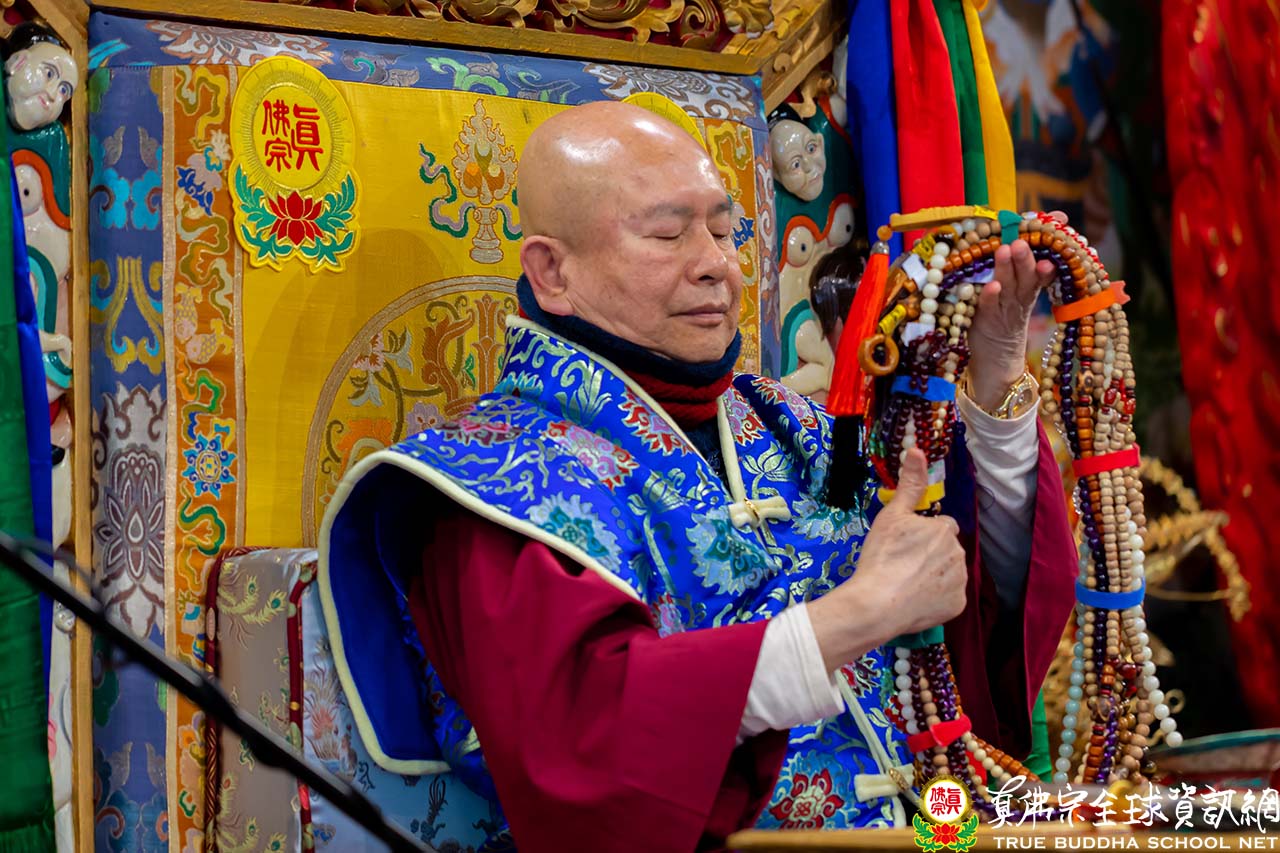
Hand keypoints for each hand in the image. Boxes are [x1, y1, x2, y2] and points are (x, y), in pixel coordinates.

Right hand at [808, 449, 967, 670]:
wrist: (877, 604)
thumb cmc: (882, 556)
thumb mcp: (892, 516)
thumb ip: (909, 484)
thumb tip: (917, 449)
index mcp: (944, 529)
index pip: (940, 526)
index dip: (922, 534)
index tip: (904, 545)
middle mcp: (959, 554)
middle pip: (946, 549)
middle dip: (930, 554)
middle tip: (902, 564)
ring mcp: (960, 582)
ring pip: (949, 572)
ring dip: (934, 575)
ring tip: (906, 583)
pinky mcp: (957, 606)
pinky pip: (948, 597)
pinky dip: (935, 598)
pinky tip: (914, 600)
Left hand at [966, 211, 1065, 409]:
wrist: (996, 361)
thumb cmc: (1000, 319)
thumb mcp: (1015, 292)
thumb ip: (1022, 267)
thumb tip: (1024, 233)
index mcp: (1028, 288)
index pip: (1042, 262)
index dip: (1050, 243)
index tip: (1059, 222)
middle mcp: (1020, 299)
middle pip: (1027, 275)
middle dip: (1027, 256)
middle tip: (1023, 240)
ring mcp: (1005, 312)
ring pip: (1010, 288)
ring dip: (1008, 270)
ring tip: (1006, 250)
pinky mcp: (987, 325)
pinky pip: (989, 309)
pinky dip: (990, 298)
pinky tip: (991, 286)